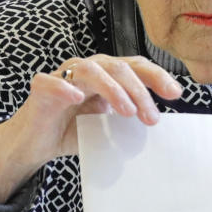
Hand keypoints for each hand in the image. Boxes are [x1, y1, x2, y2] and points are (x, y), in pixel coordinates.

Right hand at [0, 55, 181, 201]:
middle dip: (140, 90)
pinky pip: (50, 82)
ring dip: (113, 88)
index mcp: (106, 75)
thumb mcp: (108, 127)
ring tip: (127, 111)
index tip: (176, 94)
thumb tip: (157, 125)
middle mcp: (87, 70)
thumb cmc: (72, 131)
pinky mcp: (40, 89)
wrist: (35, 144)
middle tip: (152, 118)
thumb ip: (128, 121)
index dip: (157, 77)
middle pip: (119, 67)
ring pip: (91, 69)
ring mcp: (63, 77)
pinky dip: (65, 88)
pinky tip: (78, 98)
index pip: (135, 67)